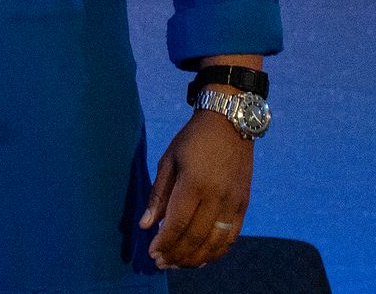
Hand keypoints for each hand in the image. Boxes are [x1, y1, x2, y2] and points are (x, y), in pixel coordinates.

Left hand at [141, 109, 253, 268]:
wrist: (230, 124)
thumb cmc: (192, 140)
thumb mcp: (168, 160)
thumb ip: (158, 195)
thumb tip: (145, 224)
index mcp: (194, 183)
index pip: (178, 222)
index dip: (164, 242)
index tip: (152, 253)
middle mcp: (217, 196)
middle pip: (196, 236)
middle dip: (177, 254)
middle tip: (161, 264)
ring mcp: (234, 202)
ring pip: (216, 241)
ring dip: (196, 258)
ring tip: (178, 264)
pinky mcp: (244, 204)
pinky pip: (232, 236)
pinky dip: (217, 251)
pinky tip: (203, 258)